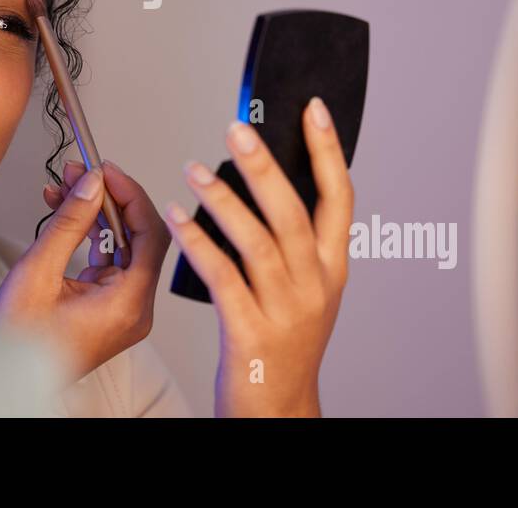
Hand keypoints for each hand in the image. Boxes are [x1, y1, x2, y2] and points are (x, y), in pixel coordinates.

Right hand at [0, 160, 168, 386]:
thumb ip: (69, 222)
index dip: (130, 194)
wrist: (2, 380)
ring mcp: (121, 309)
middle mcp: (134, 308)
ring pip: (122, 245)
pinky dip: (89, 234)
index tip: (106, 170)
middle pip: (139, 237)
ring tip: (66, 183)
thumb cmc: (17, 343)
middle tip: (83, 170)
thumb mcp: (38, 272)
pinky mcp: (107, 307)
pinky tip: (65, 210)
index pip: (151, 234)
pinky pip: (108, 260)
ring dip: (95, 212)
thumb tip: (92, 184)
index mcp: (128, 304)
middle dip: (110, 198)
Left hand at [163, 97, 352, 416]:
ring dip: (223, 200)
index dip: (327, 151)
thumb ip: (291, 240)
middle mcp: (315, 285)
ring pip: (258, 242)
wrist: (277, 407)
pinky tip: (178, 218)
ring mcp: (286, 310)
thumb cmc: (282, 344)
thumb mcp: (303, 287)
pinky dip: (198, 243)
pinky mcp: (251, 332)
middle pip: (293, 213)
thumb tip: (263, 178)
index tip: (313, 110)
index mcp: (332, 267)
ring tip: (194, 170)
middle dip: (264, 166)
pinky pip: (223, 277)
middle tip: (238, 127)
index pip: (339, 197)